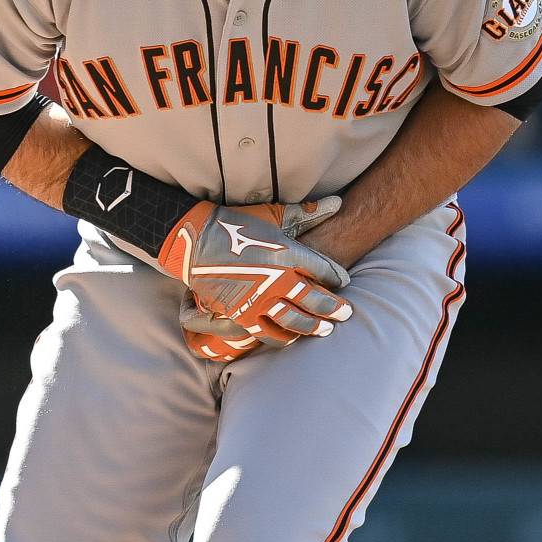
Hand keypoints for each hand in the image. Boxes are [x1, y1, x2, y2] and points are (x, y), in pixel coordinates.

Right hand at [158, 197, 352, 354]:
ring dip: (313, 327)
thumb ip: (306, 213)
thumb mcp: (272, 214)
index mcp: (287, 253)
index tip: (343, 282)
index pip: (324, 270)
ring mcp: (259, 300)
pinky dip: (282, 337)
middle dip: (334, 308)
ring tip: (326, 330)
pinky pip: (266, 333)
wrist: (195, 241)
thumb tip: (339, 203)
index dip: (337, 277)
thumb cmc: (235, 223)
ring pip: (295, 322)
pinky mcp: (241, 314)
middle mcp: (277, 280)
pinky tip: (291, 338)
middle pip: (315, 300)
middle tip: (346, 313)